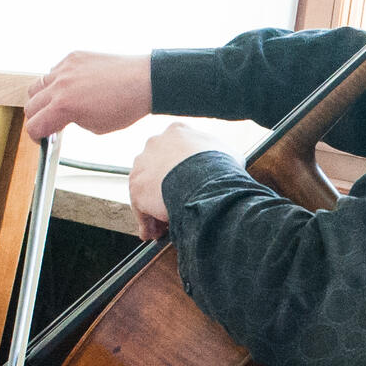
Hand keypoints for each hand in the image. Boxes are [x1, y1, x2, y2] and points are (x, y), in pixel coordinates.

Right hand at [25, 51, 152, 140]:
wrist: (145, 81)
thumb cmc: (126, 106)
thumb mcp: (95, 127)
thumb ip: (71, 123)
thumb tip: (60, 121)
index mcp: (64, 107)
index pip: (34, 126)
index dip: (37, 136)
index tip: (42, 137)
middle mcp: (60, 85)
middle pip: (30, 106)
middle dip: (37, 118)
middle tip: (48, 123)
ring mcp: (65, 68)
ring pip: (37, 85)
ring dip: (42, 98)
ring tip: (57, 104)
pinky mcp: (73, 57)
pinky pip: (54, 71)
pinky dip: (57, 81)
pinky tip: (72, 87)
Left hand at [126, 118, 268, 236]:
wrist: (206, 179)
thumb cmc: (221, 166)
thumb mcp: (228, 154)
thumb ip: (220, 156)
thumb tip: (227, 164)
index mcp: (177, 132)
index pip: (174, 151)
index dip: (181, 171)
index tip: (188, 185)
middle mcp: (155, 143)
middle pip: (157, 170)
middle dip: (164, 188)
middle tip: (175, 206)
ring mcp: (142, 164)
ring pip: (147, 189)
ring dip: (154, 207)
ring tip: (164, 227)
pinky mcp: (137, 186)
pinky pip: (140, 207)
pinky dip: (147, 221)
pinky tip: (154, 233)